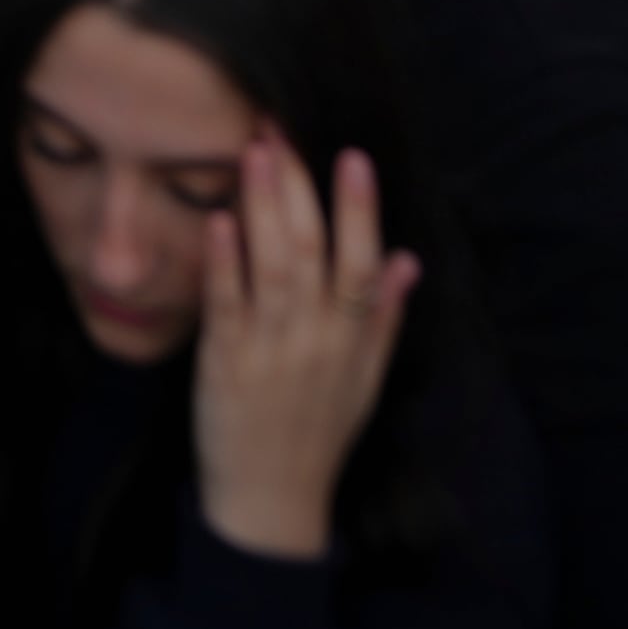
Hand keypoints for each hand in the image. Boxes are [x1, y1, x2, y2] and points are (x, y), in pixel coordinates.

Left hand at [189, 133, 419, 563]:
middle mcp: (315, 339)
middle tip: (280, 127)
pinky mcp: (224, 362)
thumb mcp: (365, 381)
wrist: (270, 500)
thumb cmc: (320, 434)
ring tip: (254, 151)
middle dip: (297, 185)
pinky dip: (224, 261)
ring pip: (271, 267)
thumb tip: (408, 260)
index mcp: (351, 340)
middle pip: (311, 250)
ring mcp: (269, 349)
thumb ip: (384, 319)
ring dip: (262, 206)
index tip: (352, 155)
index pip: (362, 263)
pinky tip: (220, 219)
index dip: (359, 209)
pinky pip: (225, 305)